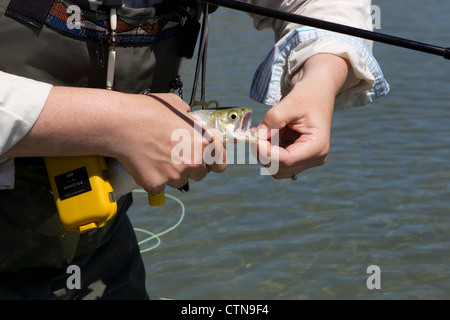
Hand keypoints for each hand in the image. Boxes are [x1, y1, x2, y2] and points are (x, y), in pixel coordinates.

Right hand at [114, 93, 227, 194]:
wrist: (121, 123)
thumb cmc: (148, 110)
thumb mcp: (178, 106)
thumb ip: (191, 118)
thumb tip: (191, 121)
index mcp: (203, 143)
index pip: (220, 165)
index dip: (214, 163)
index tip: (208, 162)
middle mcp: (192, 162)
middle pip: (199, 174)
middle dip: (189, 166)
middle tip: (173, 153)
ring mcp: (174, 175)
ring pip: (178, 181)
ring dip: (170, 173)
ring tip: (154, 154)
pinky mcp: (156, 184)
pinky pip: (158, 186)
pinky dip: (151, 178)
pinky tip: (142, 162)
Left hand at [255, 53, 349, 178]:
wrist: (317, 90)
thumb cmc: (308, 94)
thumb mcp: (290, 102)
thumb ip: (272, 120)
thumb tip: (257, 136)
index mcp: (317, 146)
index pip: (286, 160)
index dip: (266, 152)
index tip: (254, 137)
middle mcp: (315, 157)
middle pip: (280, 168)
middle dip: (263, 152)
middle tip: (257, 132)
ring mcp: (307, 159)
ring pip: (276, 167)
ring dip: (266, 151)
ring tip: (269, 130)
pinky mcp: (299, 156)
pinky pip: (277, 161)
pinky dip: (269, 149)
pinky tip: (271, 133)